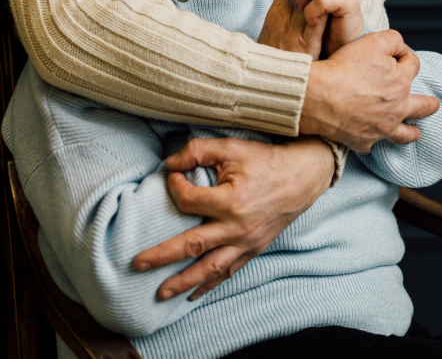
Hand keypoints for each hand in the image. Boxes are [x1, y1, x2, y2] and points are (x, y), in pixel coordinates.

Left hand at [133, 135, 333, 299]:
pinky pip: (229, 271)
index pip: (187, 200)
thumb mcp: (232, 147)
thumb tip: (169, 164)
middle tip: (137, 263)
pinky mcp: (254, 249)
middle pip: (192, 245)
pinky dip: (210, 284)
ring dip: (183, 281)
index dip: (174, 186)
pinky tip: (194, 293)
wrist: (304, 176)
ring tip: (160, 293)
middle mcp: (237, 227)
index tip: (172, 176)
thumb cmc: (266, 160)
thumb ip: (198, 151)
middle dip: (162, 256)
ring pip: (209, 267)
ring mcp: (246, 242)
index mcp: (230, 201)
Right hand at [299, 29, 440, 152]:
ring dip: (412, 131)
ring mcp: (382, 128)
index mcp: (401, 82)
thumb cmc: (344, 67)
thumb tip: (402, 48)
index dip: (405, 57)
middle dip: (429, 104)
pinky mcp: (364, 141)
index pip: (413, 66)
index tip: (396, 55)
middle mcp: (397, 109)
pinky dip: (372, 140)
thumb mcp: (373, 41)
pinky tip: (372, 139)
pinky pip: (371, 144)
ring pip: (404, 134)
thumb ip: (394, 40)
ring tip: (417, 133)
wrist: (318, 96)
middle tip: (434, 105)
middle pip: (421, 106)